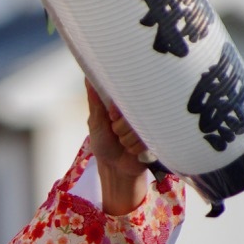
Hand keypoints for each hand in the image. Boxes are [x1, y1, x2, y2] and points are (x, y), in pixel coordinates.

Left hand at [85, 80, 149, 213]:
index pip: (125, 95)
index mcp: (123, 103)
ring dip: (126, 139)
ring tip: (123, 143)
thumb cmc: (103, 143)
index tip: (112, 116)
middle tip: (115, 132)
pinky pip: (144, 139)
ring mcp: (147, 123)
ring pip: (138, 127)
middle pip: (132, 112)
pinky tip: (132, 150)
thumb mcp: (95, 122)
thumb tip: (88, 76)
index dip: (116, 109)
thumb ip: (95, 101)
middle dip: (120, 126)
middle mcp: (137, 110)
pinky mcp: (155, 136)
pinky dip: (134, 148)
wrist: (116, 168)